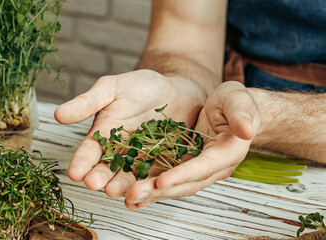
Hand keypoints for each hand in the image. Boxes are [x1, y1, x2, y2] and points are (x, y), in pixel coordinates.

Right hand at [54, 69, 206, 198]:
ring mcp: (142, 159)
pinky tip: (145, 195)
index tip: (74, 173)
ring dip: (123, 186)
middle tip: (94, 184)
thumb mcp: (113, 88)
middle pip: (108, 168)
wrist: (175, 90)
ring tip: (116, 191)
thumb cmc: (141, 86)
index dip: (81, 161)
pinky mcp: (163, 164)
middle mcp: (120, 151)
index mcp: (105, 134)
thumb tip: (58, 114)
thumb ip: (88, 102)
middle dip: (100, 177)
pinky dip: (150, 187)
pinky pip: (156, 177)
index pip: (89, 150)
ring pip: (130, 176)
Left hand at [124, 81, 260, 208]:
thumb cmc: (235, 102)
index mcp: (227, 152)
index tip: (161, 181)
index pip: (204, 166)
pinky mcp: (187, 166)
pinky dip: (153, 188)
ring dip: (152, 193)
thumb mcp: (238, 101)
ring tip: (128, 197)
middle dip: (160, 191)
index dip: (183, 174)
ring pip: (176, 186)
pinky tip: (134, 192)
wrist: (232, 110)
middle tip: (133, 195)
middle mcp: (214, 167)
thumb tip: (247, 130)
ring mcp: (200, 169)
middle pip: (187, 183)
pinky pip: (170, 180)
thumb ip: (241, 114)